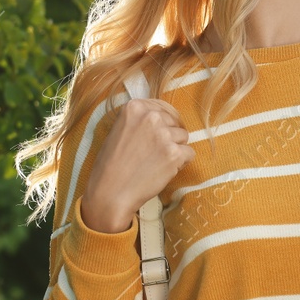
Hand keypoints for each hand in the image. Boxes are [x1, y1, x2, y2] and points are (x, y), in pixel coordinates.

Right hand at [81, 94, 194, 232]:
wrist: (110, 192)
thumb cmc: (111, 165)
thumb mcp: (119, 130)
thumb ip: (140, 121)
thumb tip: (164, 119)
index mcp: (135, 107)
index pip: (162, 108)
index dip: (160, 125)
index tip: (151, 138)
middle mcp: (150, 117)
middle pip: (174, 122)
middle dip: (168, 137)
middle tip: (151, 154)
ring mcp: (164, 135)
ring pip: (183, 137)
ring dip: (174, 149)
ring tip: (155, 162)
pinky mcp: (174, 154)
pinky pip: (189, 154)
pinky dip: (180, 164)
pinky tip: (162, 170)